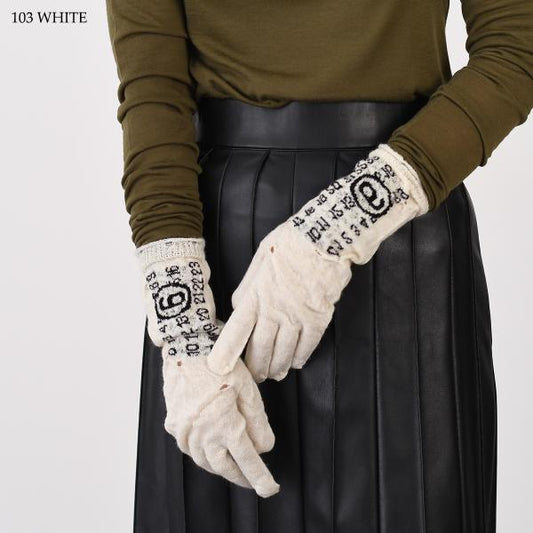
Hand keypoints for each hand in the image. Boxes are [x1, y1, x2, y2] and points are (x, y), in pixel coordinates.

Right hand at [136, 238, 279, 496]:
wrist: (186, 343)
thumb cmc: (221, 361)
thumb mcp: (248, 388)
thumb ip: (258, 422)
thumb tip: (264, 447)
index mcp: (223, 424)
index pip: (246, 460)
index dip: (259, 477)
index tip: (270, 489)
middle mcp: (201, 432)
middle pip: (222, 467)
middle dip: (239, 477)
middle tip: (253, 482)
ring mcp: (184, 429)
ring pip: (203, 460)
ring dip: (220, 468)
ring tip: (233, 469)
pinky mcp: (174, 421)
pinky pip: (189, 448)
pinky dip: (202, 455)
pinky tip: (210, 452)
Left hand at [207, 144, 428, 381]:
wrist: (324, 240)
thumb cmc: (289, 244)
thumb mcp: (258, 259)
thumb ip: (247, 287)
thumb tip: (238, 305)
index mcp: (255, 295)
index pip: (236, 331)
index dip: (226, 352)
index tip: (219, 368)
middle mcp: (274, 311)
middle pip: (260, 349)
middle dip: (255, 368)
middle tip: (253, 376)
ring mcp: (296, 318)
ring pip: (283, 353)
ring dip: (276, 368)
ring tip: (273, 375)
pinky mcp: (317, 319)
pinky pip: (307, 346)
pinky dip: (299, 358)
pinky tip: (295, 363)